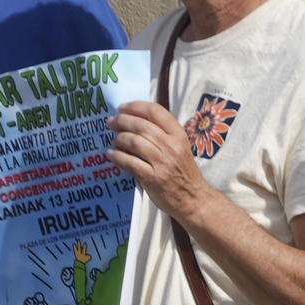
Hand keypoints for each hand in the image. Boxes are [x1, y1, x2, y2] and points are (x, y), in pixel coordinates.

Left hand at [108, 102, 215, 226]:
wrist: (193, 198)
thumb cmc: (183, 171)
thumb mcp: (179, 147)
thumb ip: (162, 134)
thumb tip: (134, 119)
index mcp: (179, 135)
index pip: (156, 112)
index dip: (136, 106)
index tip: (122, 107)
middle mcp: (172, 146)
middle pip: (141, 125)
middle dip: (121, 121)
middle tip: (111, 122)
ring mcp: (163, 163)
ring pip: (134, 142)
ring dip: (118, 138)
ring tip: (114, 140)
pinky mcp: (153, 178)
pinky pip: (129, 162)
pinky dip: (117, 156)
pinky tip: (111, 154)